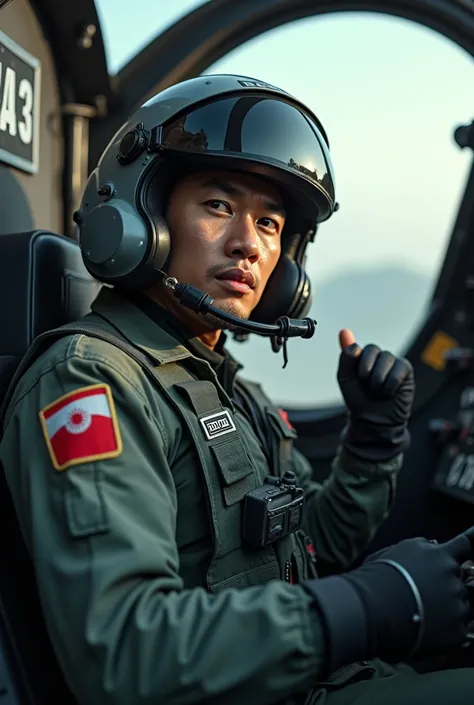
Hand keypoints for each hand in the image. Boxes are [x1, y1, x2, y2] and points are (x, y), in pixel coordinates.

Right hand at [302, 528, 473, 672]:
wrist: (373, 608)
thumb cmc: (378, 577)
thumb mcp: (396, 550)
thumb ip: (420, 547)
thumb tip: (434, 544)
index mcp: (441, 555)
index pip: (466, 544)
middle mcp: (454, 578)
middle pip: (461, 580)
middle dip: (448, 585)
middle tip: (425, 594)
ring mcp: (458, 605)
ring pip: (462, 606)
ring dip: (449, 609)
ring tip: (422, 615)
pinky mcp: (458, 632)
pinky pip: (459, 630)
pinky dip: (445, 631)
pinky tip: (426, 630)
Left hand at [337, 328, 414, 461]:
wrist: (373, 421)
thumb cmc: (358, 400)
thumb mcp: (345, 378)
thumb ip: (345, 356)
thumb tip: (345, 332)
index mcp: (361, 357)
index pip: (358, 347)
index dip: (356, 361)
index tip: (358, 376)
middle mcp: (377, 357)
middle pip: (373, 349)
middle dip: (366, 370)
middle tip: (366, 385)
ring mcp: (392, 362)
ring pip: (386, 358)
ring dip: (378, 379)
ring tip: (378, 391)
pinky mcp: (405, 370)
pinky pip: (399, 369)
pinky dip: (391, 384)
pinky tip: (389, 392)